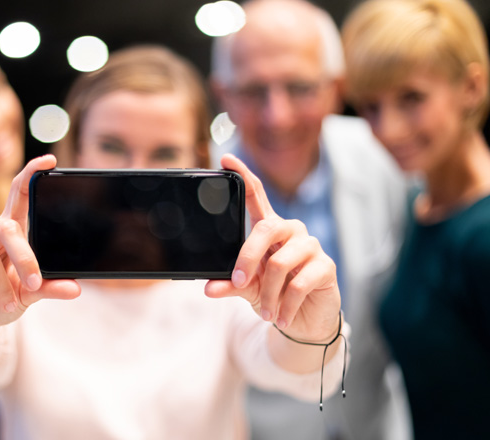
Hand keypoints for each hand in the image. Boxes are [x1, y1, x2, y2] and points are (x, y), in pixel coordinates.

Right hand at [0, 155, 80, 337]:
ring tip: (7, 305)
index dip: (31, 174)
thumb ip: (48, 287)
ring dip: (1, 287)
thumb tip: (75, 289)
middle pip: (6, 228)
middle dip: (24, 258)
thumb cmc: (2, 299)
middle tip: (34, 283)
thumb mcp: (28, 294)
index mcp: (7, 230)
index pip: (19, 194)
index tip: (50, 161)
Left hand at [205, 154, 340, 342]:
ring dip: (268, 293)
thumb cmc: (274, 296)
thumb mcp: (248, 289)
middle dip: (247, 257)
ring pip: (280, 262)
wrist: (304, 322)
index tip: (226, 159)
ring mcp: (310, 246)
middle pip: (265, 228)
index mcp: (269, 230)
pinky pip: (298, 283)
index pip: (256, 196)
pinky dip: (285, 305)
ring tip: (266, 312)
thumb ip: (229, 284)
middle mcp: (291, 231)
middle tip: (239, 282)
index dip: (243, 176)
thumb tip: (209, 288)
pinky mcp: (326, 266)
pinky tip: (282, 317)